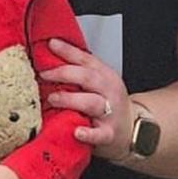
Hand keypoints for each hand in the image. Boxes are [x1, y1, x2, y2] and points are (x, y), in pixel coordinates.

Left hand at [39, 38, 131, 161]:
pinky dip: (88, 134)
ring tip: (53, 99)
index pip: (86, 59)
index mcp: (105, 75)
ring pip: (91, 102)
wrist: (133, 129)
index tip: (51, 44)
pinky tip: (77, 132)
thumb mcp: (99, 81)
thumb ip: (78, 69)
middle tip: (44, 75)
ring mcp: (110, 113)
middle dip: (64, 74)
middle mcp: (109, 91)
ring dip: (70, 99)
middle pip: (88, 77)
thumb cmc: (109, 103)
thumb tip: (51, 50)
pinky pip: (99, 134)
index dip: (68, 51)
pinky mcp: (109, 133)